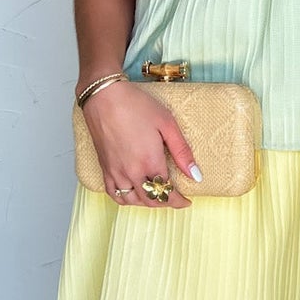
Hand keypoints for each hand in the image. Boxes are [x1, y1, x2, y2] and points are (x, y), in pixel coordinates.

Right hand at [81, 80, 199, 207]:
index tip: (187, 201)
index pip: (167, 193)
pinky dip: (125, 199)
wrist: (104, 96)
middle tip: (175, 197)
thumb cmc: (135, 105)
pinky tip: (133, 192)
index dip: (179, 201)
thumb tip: (196, 176)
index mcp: (150, 162)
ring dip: (147, 202)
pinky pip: (114, 194)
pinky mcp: (104, 167)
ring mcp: (115, 171)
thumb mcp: (167, 123)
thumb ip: (182, 152)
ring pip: (132, 201)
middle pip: (151, 200)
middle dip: (165, 202)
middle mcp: (132, 172)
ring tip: (156, 194)